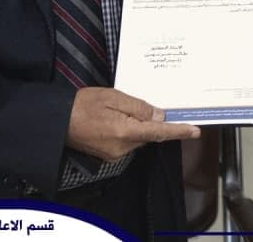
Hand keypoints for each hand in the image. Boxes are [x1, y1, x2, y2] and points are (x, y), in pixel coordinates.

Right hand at [65, 88, 199, 162]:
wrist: (57, 121)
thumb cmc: (82, 104)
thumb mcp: (113, 97)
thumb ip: (139, 107)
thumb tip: (159, 117)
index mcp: (124, 131)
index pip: (159, 132)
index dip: (179, 131)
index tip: (195, 131)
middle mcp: (122, 147)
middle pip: (149, 135)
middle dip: (152, 121)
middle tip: (141, 105)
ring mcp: (115, 154)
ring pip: (138, 138)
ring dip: (138, 125)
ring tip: (120, 109)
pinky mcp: (109, 155)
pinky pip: (127, 141)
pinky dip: (129, 130)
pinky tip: (116, 118)